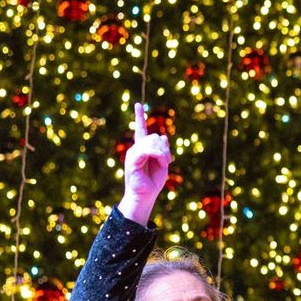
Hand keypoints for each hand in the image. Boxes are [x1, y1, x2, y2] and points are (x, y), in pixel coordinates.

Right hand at [118, 102, 170, 224]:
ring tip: (164, 164)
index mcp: (142, 148)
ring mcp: (133, 153)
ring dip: (163, 152)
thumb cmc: (153, 181)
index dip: (139, 117)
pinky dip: (159, 155)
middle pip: (154, 136)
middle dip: (165, 147)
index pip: (140, 129)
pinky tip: (162, 163)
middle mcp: (136, 148)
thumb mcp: (162, 163)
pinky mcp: (132, 159)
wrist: (145, 196)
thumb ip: (163, 149)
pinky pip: (148, 149)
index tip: (138, 104)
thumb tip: (163, 136)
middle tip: (167, 161)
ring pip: (153, 141)